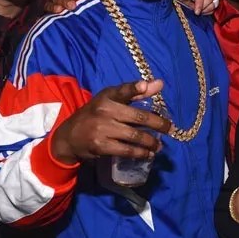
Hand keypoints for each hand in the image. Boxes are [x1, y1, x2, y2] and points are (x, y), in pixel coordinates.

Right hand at [50, 80, 170, 164]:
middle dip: (158, 124)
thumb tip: (160, 84)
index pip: (122, 90)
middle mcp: (104, 111)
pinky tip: (147, 154)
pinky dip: (140, 153)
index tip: (149, 86)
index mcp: (107, 97)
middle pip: (138, 117)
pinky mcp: (101, 146)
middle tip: (169, 129)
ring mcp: (102, 129)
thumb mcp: (110, 100)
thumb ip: (135, 93)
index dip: (135, 88)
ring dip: (151, 142)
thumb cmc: (94, 115)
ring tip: (159, 146)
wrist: (69, 137)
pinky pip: (126, 150)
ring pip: (135, 136)